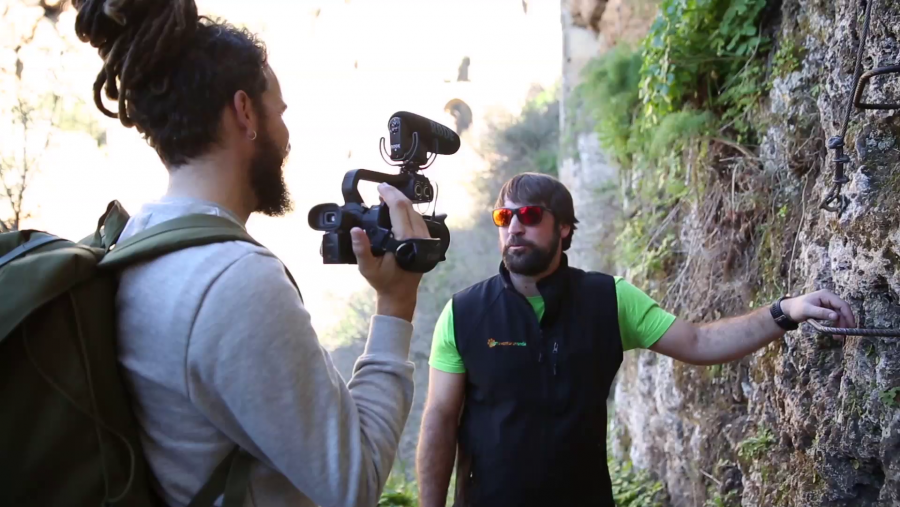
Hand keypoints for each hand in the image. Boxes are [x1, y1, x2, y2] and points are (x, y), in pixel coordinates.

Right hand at [351, 183, 431, 320]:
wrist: (401, 293)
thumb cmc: (384, 281)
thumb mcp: (368, 268)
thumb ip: (360, 249)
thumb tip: (356, 230)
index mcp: (405, 240)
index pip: (399, 208)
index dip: (389, 194)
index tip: (380, 187)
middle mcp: (418, 237)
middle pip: (409, 206)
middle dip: (395, 194)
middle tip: (382, 188)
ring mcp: (424, 238)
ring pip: (415, 211)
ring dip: (402, 201)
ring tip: (387, 196)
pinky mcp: (425, 239)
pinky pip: (418, 219)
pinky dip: (407, 210)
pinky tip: (398, 209)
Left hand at [781, 289, 856, 336]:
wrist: (789, 310)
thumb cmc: (797, 308)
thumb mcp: (807, 310)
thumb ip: (821, 313)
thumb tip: (835, 316)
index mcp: (826, 295)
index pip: (842, 304)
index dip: (848, 315)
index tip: (851, 325)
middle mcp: (829, 298)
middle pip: (842, 310)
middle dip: (845, 322)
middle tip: (845, 334)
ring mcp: (829, 304)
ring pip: (840, 315)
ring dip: (841, 326)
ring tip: (839, 337)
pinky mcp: (827, 310)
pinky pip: (836, 318)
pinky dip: (837, 325)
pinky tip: (836, 333)